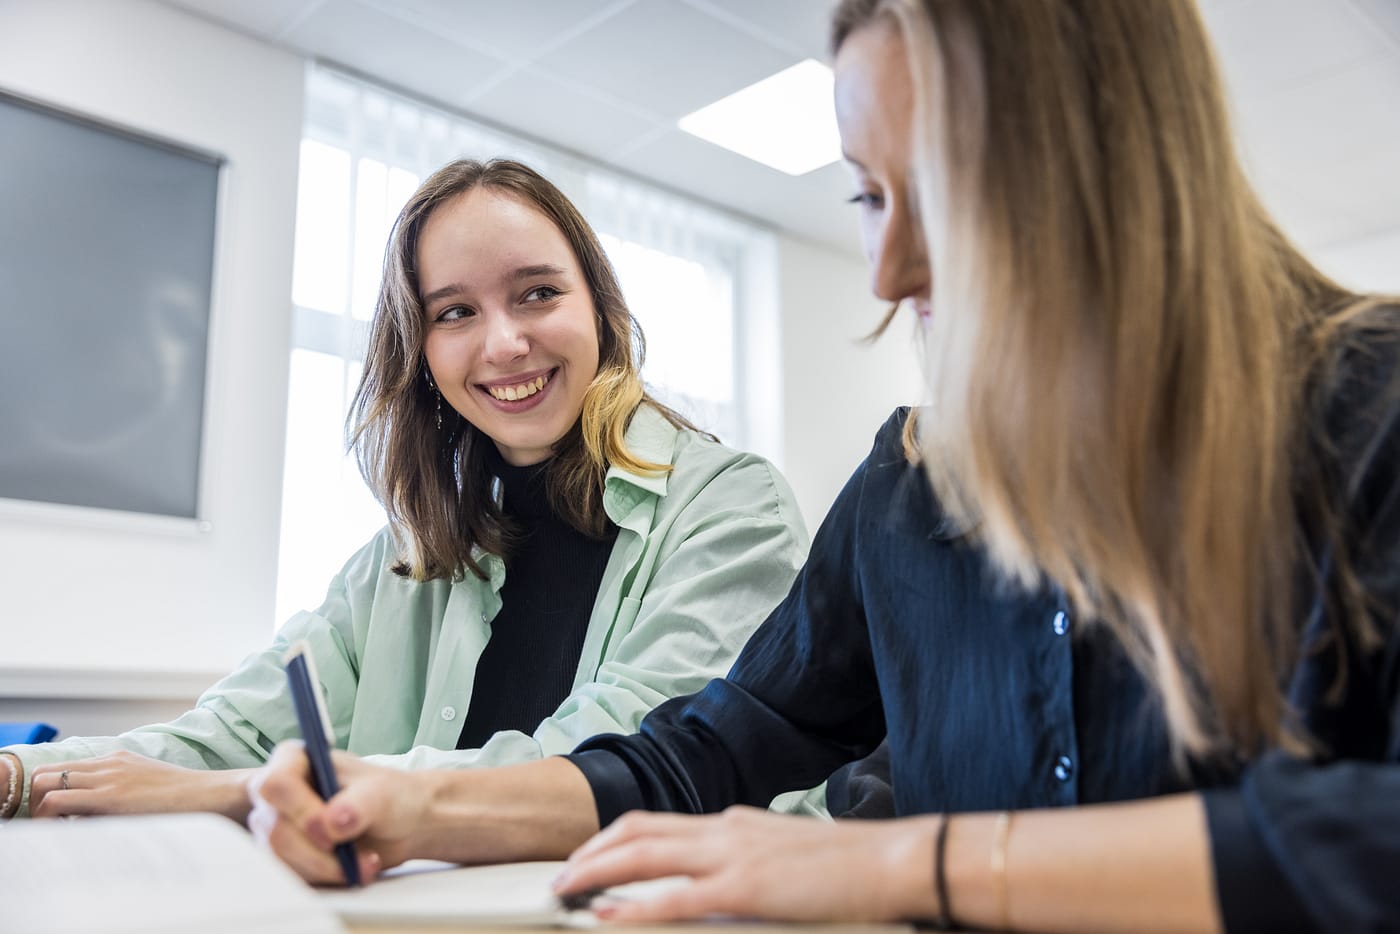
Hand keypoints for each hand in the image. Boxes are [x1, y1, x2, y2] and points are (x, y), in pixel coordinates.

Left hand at [28, 751, 252, 819]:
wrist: (212, 795)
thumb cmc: (186, 800)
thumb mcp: (148, 787)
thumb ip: (121, 792)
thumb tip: (95, 816)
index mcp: (118, 759)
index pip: (64, 769)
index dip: (51, 791)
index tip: (57, 816)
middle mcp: (108, 763)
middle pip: (45, 772)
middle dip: (37, 799)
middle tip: (50, 824)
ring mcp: (108, 777)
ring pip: (44, 784)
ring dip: (40, 810)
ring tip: (55, 832)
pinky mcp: (110, 796)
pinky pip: (58, 802)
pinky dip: (49, 818)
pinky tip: (66, 833)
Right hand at [247, 741, 428, 884]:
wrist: (404, 824)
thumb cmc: (392, 796)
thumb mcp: (381, 794)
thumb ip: (356, 805)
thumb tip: (329, 824)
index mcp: (297, 761)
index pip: (276, 784)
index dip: (301, 812)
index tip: (331, 832)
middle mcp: (282, 793)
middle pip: (276, 830)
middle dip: (320, 852)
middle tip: (361, 856)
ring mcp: (282, 825)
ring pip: (282, 858)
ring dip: (327, 868)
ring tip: (366, 862)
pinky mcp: (289, 854)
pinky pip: (292, 874)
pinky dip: (326, 877)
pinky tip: (354, 869)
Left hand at [552, 806, 936, 922]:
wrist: (891, 861)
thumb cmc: (848, 867)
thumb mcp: (784, 856)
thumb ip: (747, 861)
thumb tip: (718, 881)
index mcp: (733, 823)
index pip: (657, 823)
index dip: (614, 839)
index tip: (587, 859)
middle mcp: (725, 829)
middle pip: (637, 829)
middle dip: (591, 851)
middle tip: (560, 876)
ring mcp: (733, 855)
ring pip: (644, 853)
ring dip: (597, 870)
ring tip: (566, 890)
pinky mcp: (745, 888)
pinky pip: (676, 898)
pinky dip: (635, 906)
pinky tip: (609, 916)